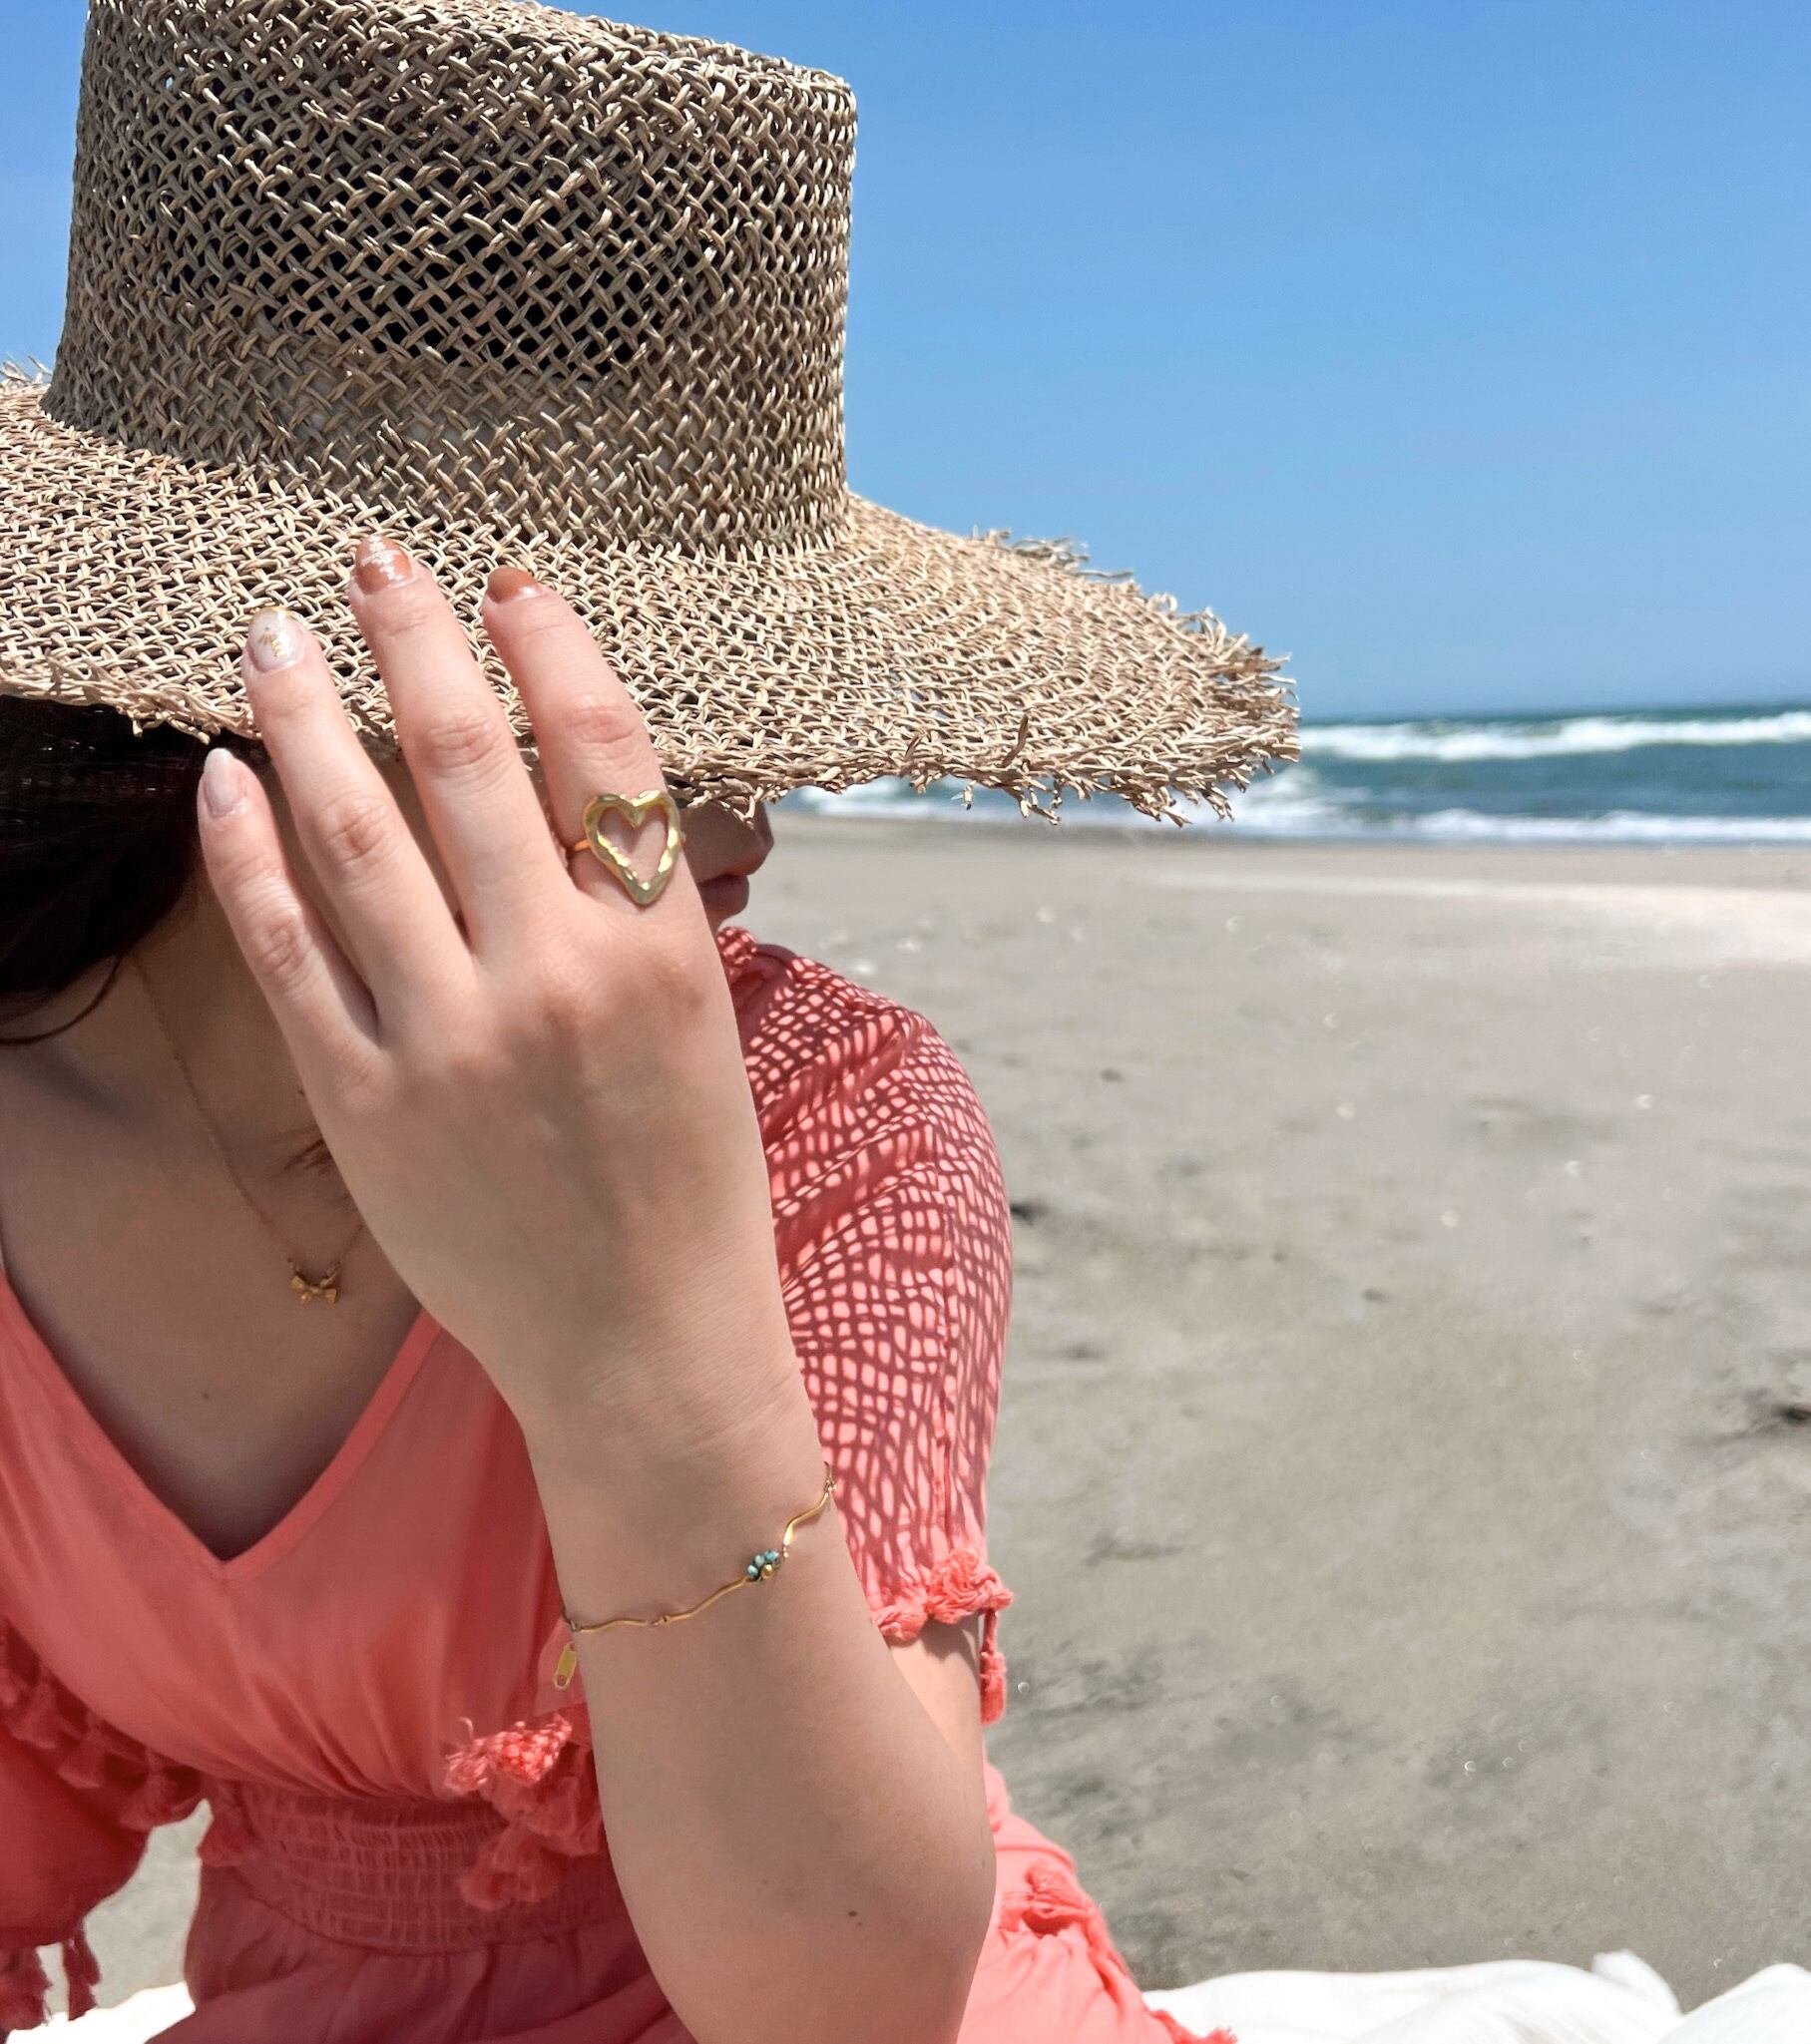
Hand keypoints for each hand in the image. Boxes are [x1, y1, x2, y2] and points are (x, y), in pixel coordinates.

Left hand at [196, 543, 797, 1449]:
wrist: (646, 1345)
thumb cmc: (690, 1185)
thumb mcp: (702, 1028)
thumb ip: (639, 912)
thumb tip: (572, 788)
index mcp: (661, 949)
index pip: (602, 751)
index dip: (548, 646)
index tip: (508, 584)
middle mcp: (557, 977)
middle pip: (469, 761)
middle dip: (415, 639)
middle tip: (374, 560)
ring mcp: (453, 1040)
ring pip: (358, 836)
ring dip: (306, 717)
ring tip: (272, 637)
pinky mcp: (367, 1104)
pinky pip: (289, 950)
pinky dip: (248, 855)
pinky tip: (223, 782)